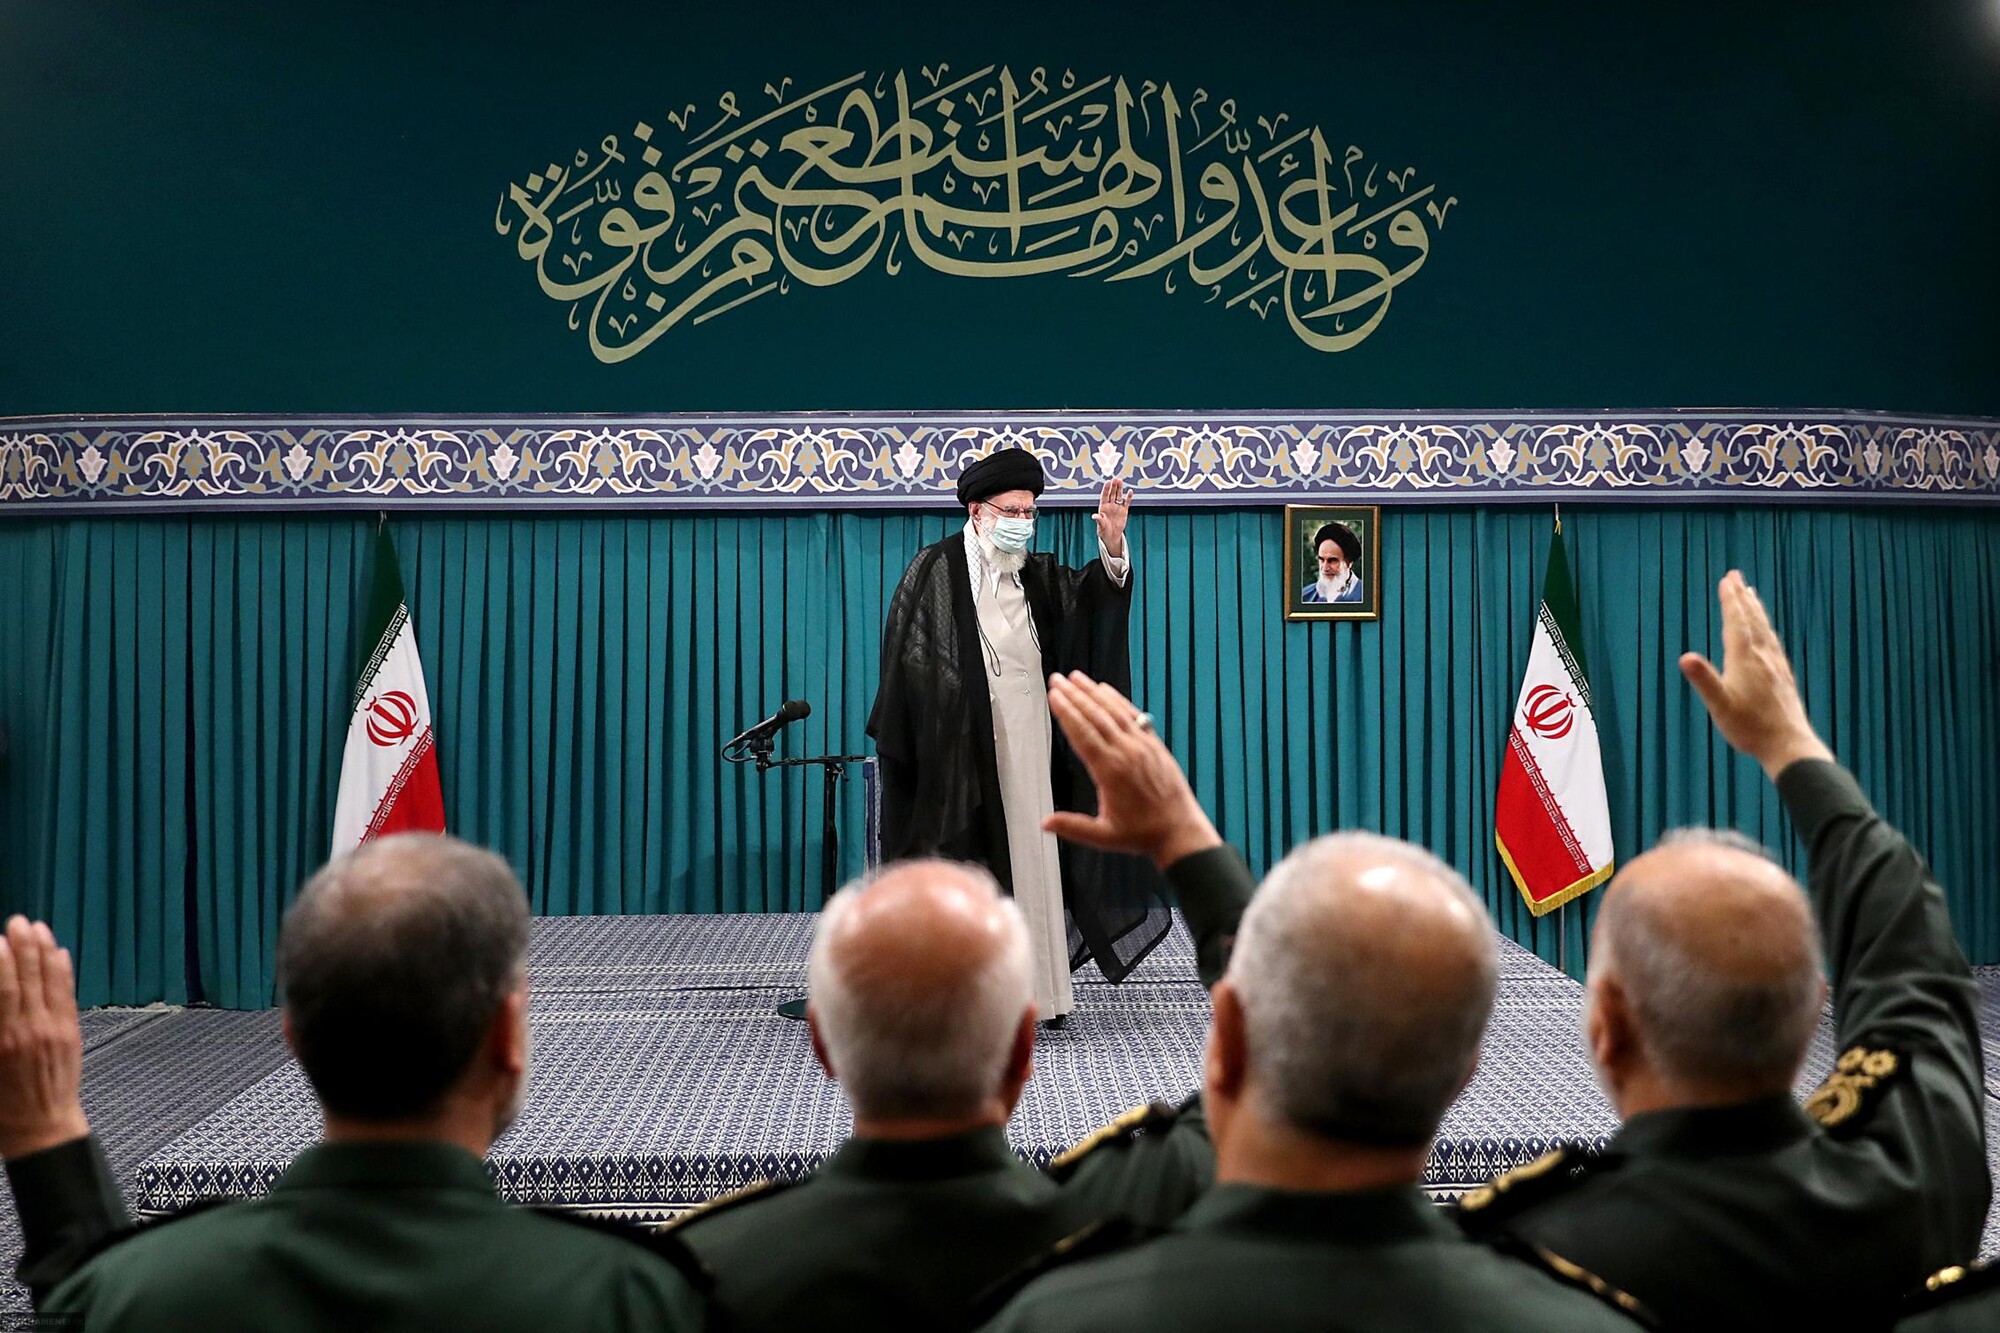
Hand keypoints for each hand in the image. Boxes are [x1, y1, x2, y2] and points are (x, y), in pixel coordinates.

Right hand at [0, 916, 88, 1159]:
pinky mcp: (71, 1033)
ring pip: (48, 983)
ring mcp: (53, 1031)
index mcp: (1, 1041)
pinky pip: (68, 996)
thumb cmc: (0, 1104)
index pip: (2, 993)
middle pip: (26, 981)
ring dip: (43, 952)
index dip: (1, 964)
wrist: (40, 1128)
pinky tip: (60, 952)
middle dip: (21, 947)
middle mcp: (28, 1031)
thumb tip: (0, 995)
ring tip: (37, 927)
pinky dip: (64, 972)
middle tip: (17, 920)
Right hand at [1043, 671, 1220, 868]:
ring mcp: (1142, 746)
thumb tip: (1045, 823)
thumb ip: (1073, 827)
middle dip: (1074, 696)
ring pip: (1114, 711)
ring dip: (1093, 692)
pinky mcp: (1154, 744)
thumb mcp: (1103, 836)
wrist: (1179, 830)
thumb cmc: (1142, 834)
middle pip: (1095, 717)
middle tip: (1057, 679)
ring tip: (1076, 677)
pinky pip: (1133, 716)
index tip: (1054, 696)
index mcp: (1111, 771)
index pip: (1083, 734)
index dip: (1066, 713)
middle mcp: (1126, 752)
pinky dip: (1118, 700)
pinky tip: (1106, 690)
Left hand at [1093, 479, 1130, 558]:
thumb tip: (1094, 516)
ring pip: (1119, 496)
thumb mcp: (1100, 526)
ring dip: (1120, 489)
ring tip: (1121, 481)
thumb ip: (1099, 520)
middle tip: (1116, 478)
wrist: (1111, 536)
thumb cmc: (1103, 531)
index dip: (1106, 489)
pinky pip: (1126, 502)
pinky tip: (1130, 491)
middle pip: (1112, 494)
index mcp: (1103, 507)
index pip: (1104, 496)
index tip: (1108, 482)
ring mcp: (1117, 507)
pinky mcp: (1124, 511)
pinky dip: (1128, 497)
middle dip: (1113, 486)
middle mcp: (1110, 505)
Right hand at [1679, 570, 1832, 780]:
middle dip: (1742, 598)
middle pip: (1753, 620)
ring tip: (1751, 595)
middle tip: (1736, 576)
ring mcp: (1776, 666)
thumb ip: (1704, 680)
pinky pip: (1773, 643)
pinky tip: (1767, 634)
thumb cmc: (1750, 727)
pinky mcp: (1783, 676)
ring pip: (1765, 630)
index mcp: (1745, 660)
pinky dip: (1766, 629)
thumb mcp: (1720, 706)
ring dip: (1756, 610)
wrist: (1788, 744)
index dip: (1731, 601)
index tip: (1727, 580)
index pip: (1736, 623)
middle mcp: (1763, 657)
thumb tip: (1685, 657)